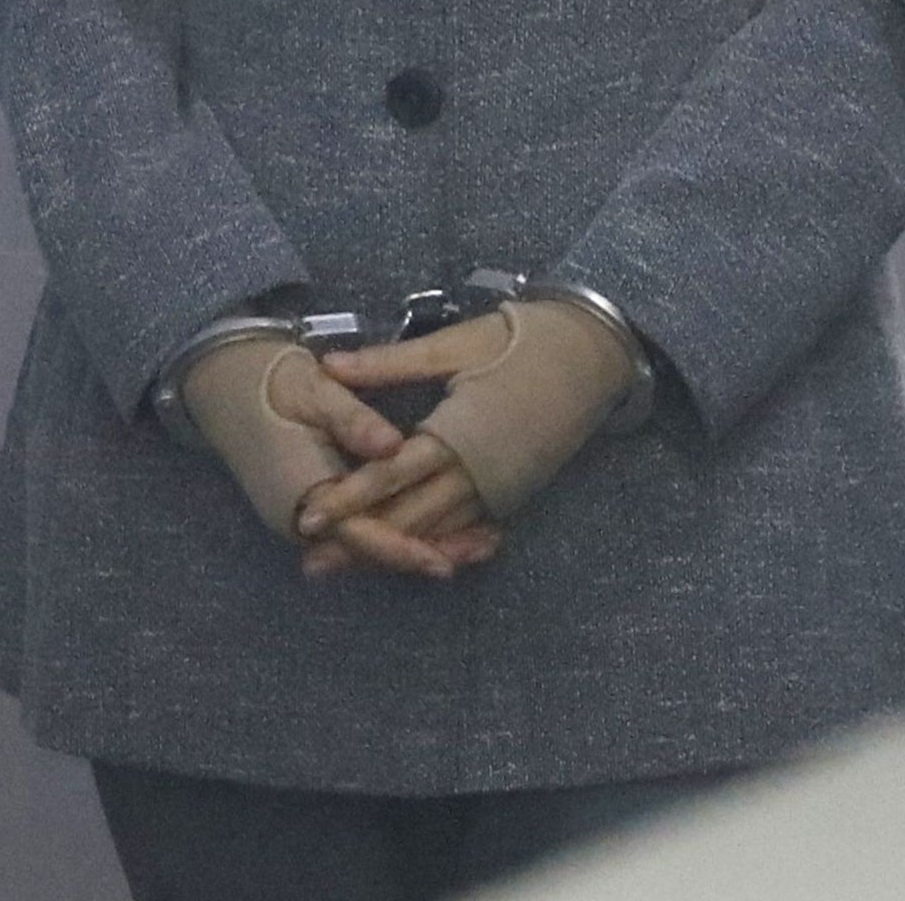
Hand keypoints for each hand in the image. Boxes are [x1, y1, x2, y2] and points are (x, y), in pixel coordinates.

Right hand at [174, 333, 499, 580]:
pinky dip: (405, 528)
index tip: (442, 560)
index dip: (402, 547)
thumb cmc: (272, 383)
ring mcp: (313, 516)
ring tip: (482, 541)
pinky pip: (367, 527)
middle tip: (486, 548)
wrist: (227, 386)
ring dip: (424, 540)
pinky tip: (447, 525)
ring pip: (373, 540)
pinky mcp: (321, 507)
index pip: (360, 532)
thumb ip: (354, 421)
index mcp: (303, 491)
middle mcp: (305, 518)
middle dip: (428, 550)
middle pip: (373, 546)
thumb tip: (392, 446)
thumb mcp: (313, 391)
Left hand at [304, 300, 637, 557]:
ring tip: (352, 566)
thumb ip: (390, 363)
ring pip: (438, 530)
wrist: (597, 351)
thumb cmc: (523, 338)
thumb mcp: (455, 344)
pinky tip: (415, 558)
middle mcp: (476, 472)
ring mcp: (500, 489)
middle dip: (360, 540)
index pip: (389, 475)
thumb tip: (328, 365)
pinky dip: (440, 545)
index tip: (308, 518)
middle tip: (315, 564)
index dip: (347, 499)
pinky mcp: (516, 493)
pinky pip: (471, 530)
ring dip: (395, 548)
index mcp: (455, 433)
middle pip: (409, 517)